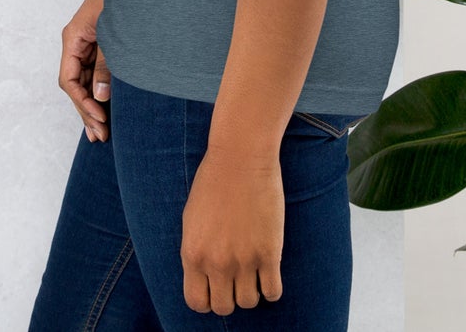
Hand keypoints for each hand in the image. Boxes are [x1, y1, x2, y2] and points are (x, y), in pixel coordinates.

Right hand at [58, 0, 110, 141]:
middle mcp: (77, 42)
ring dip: (93, 104)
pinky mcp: (101, 43)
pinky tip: (108, 107)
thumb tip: (99, 96)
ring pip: (84, 80)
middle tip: (101, 136)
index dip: (82, 102)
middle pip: (75, 84)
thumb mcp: (113, 33)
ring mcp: (88, 43)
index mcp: (73, 37)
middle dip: (86, 110)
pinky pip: (96, 71)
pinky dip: (101, 89)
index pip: (68, 79)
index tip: (100, 118)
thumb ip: (107, 65)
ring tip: (102, 131)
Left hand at [181, 146, 284, 313]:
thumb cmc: (214, 181)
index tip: (216, 287)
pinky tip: (270, 271)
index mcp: (193, 254)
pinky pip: (273, 292)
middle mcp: (216, 263)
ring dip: (252, 290)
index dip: (208, 299)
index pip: (197, 302)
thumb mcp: (192, 219)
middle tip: (237, 278)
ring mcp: (244, 260)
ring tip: (254, 271)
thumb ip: (196, 251)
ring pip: (249, 302)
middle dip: (230, 296)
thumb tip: (204, 276)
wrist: (241, 157)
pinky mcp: (269, 253)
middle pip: (224, 307)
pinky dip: (272, 288)